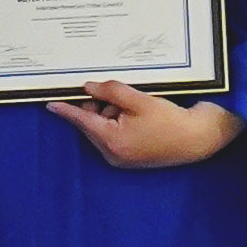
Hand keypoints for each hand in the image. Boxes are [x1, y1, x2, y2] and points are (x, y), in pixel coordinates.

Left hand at [51, 78, 238, 169]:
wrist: (197, 139)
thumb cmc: (171, 120)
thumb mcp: (139, 100)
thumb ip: (111, 91)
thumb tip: (89, 87)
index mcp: (112, 140)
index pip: (82, 120)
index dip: (66, 110)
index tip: (50, 103)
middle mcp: (112, 153)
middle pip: (92, 124)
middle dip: (101, 107)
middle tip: (119, 96)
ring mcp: (121, 158)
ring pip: (103, 129)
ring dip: (112, 114)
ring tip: (137, 108)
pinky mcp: (129, 158)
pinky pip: (114, 136)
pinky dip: (120, 123)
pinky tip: (139, 117)